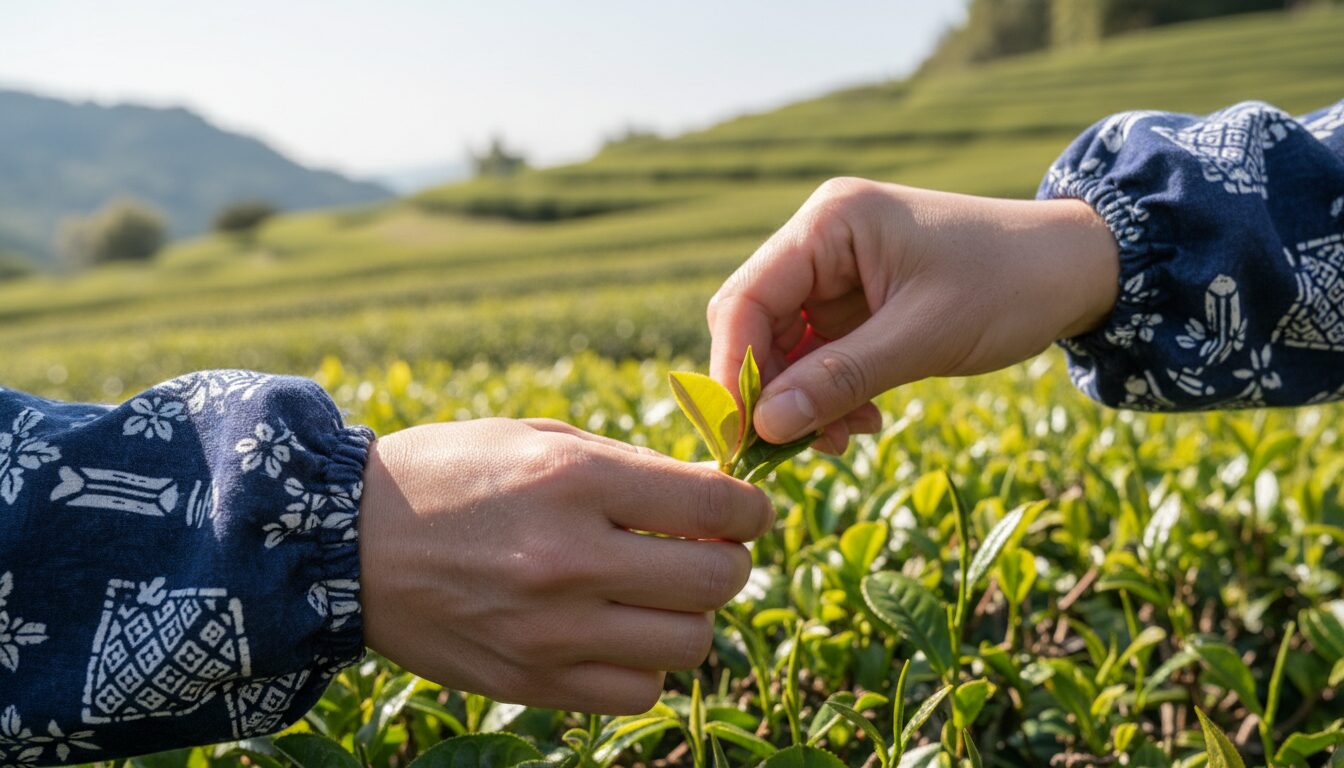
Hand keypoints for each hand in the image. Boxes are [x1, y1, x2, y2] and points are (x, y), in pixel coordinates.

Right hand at [356, 418, 773, 713]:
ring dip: (689, 617)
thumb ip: (632, 468)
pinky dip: (646, 665)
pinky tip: (618, 633)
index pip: (718, 507)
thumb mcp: (539, 438)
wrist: (347, 543)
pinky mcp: (532, 682)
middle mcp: (569, 560)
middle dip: (729, 562)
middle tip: (704, 550)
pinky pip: (639, 692)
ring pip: (691, 644)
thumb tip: (717, 500)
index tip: (746, 512)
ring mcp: (551, 632)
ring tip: (655, 594)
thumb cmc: (451, 474)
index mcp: (575, 482)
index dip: (752, 509)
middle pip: (717, 580)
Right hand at [708, 178, 1118, 451]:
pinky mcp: (856, 304)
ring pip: (786, 348)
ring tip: (846, 439)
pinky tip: (863, 420)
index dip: (736, 368)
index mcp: (830, 223)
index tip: (744, 433)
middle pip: (757, 324)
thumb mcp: (925, 336)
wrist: (1077, 270)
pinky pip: (819, 357)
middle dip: (773, 390)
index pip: (746, 298)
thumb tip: (764, 425)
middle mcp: (822, 241)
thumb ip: (841, 378)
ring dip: (805, 401)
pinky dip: (831, 395)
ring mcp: (837, 273)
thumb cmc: (1009, 283)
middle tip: (794, 448)